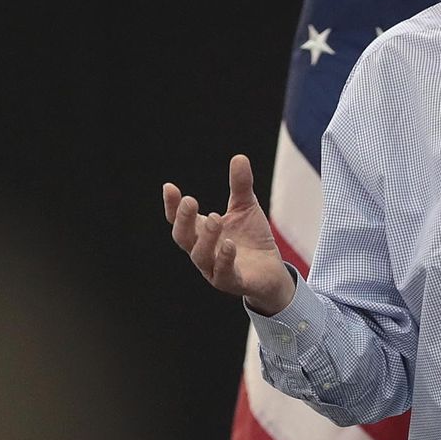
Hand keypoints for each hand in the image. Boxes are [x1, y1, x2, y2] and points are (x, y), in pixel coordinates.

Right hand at [163, 154, 294, 312]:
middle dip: (184, 220)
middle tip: (191, 201)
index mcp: (200, 233)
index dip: (172, 206)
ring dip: (206, 238)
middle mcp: (202, 252)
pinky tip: (229, 244)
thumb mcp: (246, 208)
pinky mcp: (233, 282)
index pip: (178, 220)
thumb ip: (240, 186)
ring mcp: (214, 269)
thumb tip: (239, 157)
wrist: (271, 272)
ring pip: (201, 256)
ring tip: (215, 218)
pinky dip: (224, 259)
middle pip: (183, 238)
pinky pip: (223, 273)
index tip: (169, 187)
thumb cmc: (251, 239)